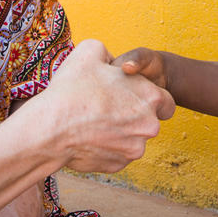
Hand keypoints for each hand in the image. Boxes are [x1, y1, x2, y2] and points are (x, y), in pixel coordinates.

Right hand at [28, 38, 174, 172]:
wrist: (51, 129)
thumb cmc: (72, 89)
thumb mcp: (90, 50)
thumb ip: (109, 53)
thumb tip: (109, 63)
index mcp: (151, 97)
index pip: (166, 102)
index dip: (150, 97)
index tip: (133, 97)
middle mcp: (149, 126)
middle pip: (149, 121)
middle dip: (133, 116)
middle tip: (109, 108)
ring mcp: (134, 149)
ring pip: (132, 139)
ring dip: (119, 132)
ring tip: (93, 121)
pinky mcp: (118, 165)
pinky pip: (117, 154)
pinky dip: (106, 146)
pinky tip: (88, 136)